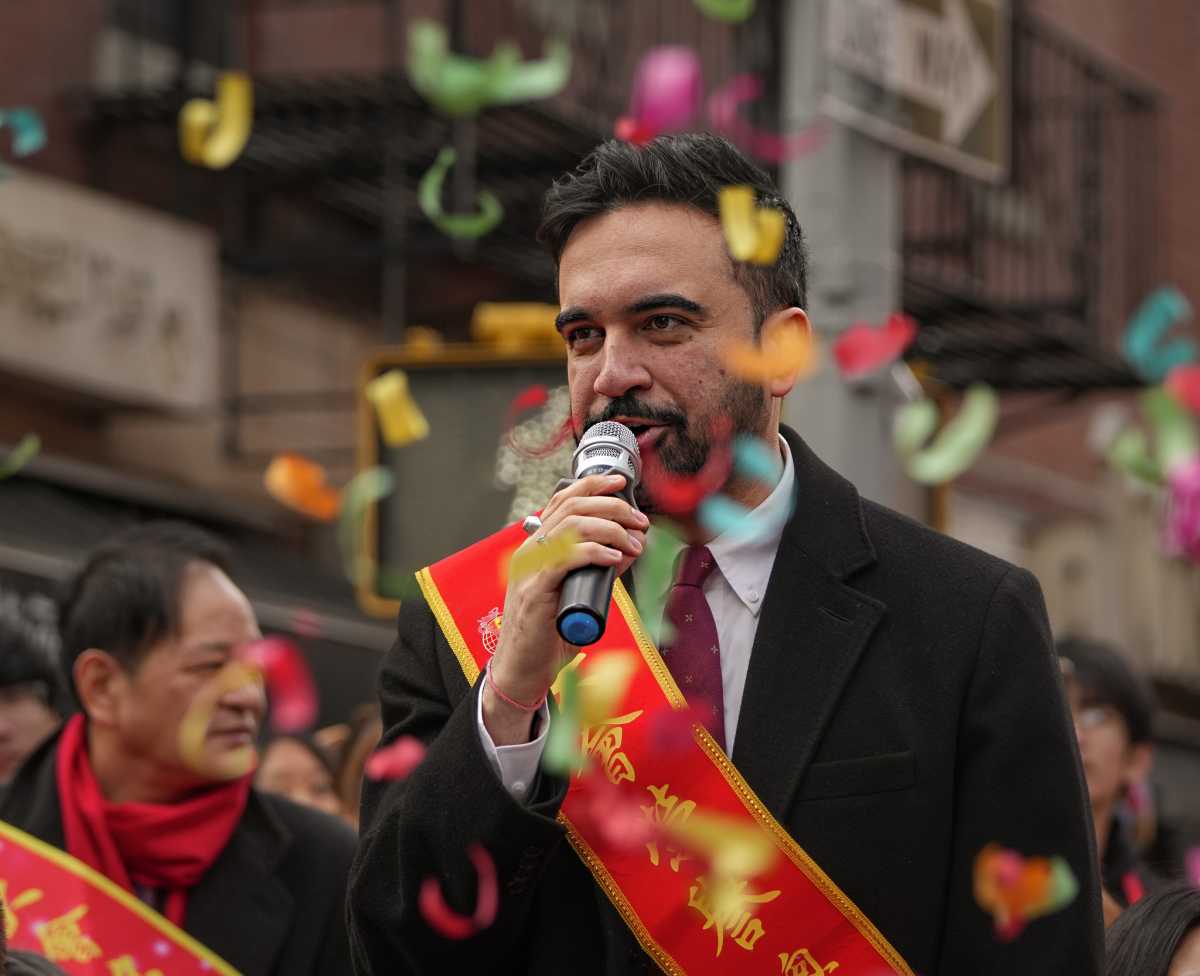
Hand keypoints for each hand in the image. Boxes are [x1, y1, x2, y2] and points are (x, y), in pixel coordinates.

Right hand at [482, 474, 647, 744]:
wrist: (523, 667)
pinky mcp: (536, 590)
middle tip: (639, 521)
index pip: (563, 501)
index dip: (593, 485)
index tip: (621, 484)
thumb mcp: (580, 592)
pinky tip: (613, 556)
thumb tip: (629, 549)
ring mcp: (531, 569)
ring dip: (611, 528)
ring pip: (571, 527)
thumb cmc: (548, 633)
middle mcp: (531, 550)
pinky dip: (594, 551)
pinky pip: (566, 558)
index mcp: (539, 546)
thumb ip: (599, 569)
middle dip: (613, 507)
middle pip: (573, 508)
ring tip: (634, 542)